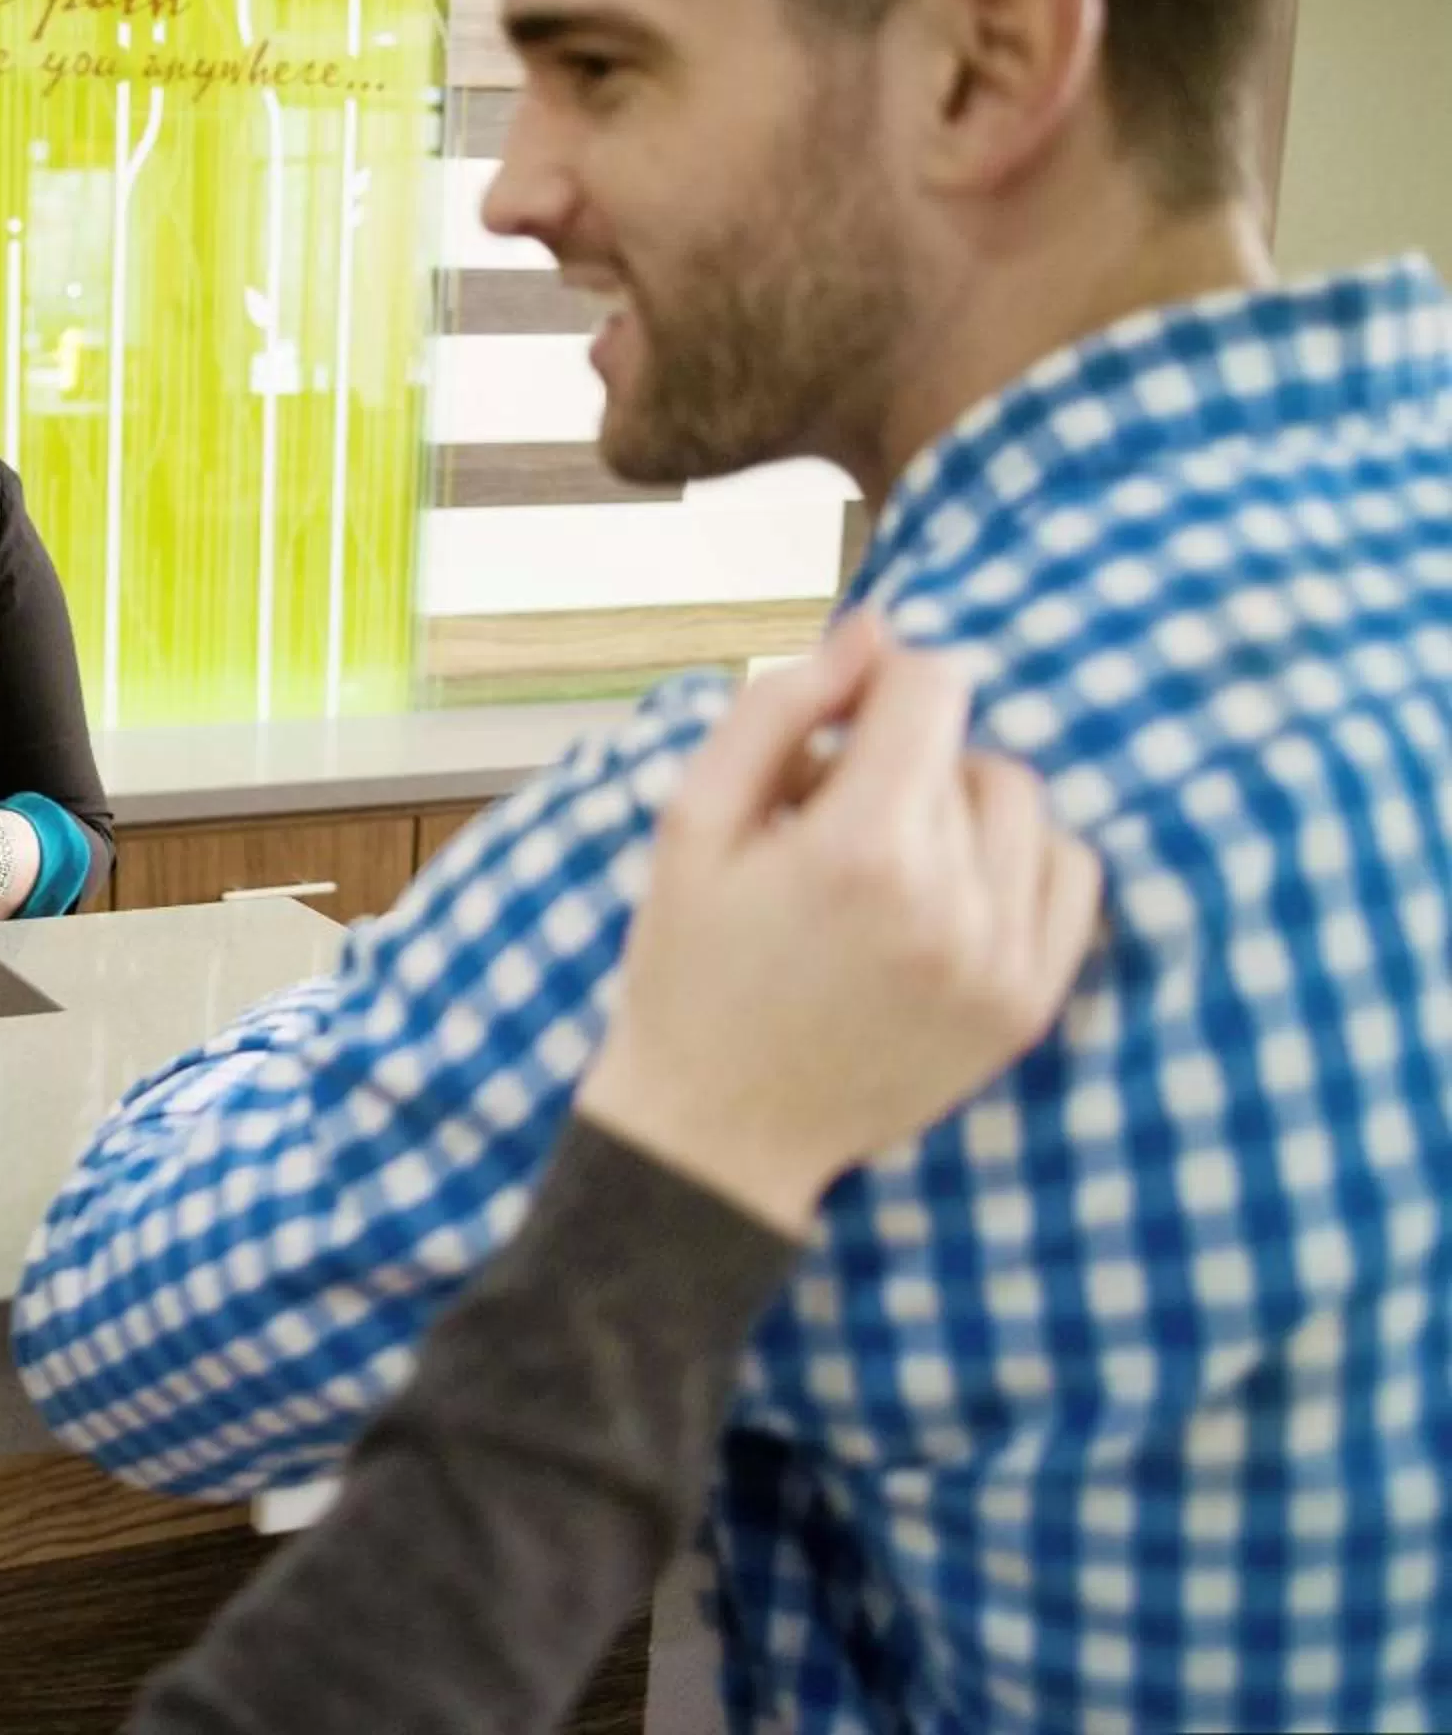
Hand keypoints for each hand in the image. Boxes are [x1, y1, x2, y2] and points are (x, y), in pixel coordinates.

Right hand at [576, 612, 1102, 1234]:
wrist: (716, 1130)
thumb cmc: (689, 967)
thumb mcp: (691, 821)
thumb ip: (778, 709)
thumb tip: (874, 632)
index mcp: (861, 850)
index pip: (932, 686)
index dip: (882, 678)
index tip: (840, 714)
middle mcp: (952, 904)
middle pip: (966, 749)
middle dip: (898, 760)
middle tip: (823, 821)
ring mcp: (1002, 961)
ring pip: (1023, 805)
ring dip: (960, 806)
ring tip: (883, 863)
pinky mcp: (1030, 1005)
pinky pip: (1071, 875)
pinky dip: (1019, 859)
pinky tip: (947, 892)